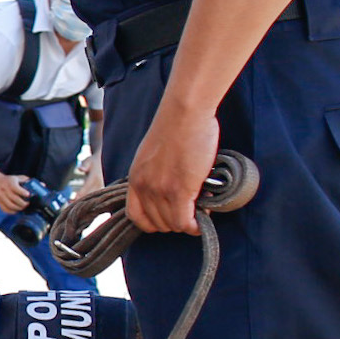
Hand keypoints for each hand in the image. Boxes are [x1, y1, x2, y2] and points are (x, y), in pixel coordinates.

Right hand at [0, 171, 32, 214]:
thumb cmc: (9, 181)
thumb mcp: (18, 178)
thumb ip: (29, 181)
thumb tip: (43, 185)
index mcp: (10, 182)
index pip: (16, 188)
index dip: (23, 192)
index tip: (28, 195)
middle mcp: (4, 189)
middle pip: (14, 199)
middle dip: (23, 203)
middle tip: (28, 204)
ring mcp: (0, 196)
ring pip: (10, 205)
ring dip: (19, 208)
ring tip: (23, 207)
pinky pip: (5, 209)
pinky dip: (12, 211)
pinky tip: (16, 210)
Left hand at [125, 98, 218, 237]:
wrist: (184, 112)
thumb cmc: (175, 127)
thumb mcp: (152, 155)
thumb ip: (155, 174)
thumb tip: (170, 190)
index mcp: (135, 178)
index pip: (136, 216)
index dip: (153, 223)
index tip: (168, 217)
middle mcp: (144, 187)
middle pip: (157, 223)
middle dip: (175, 221)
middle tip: (190, 211)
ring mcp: (160, 190)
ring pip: (173, 224)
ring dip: (188, 222)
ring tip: (200, 209)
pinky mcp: (180, 190)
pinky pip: (185, 222)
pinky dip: (196, 226)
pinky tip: (204, 218)